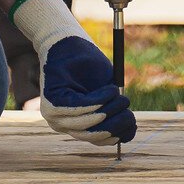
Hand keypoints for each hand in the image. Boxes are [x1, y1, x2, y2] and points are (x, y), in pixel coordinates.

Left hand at [11, 0, 135, 147]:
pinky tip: (108, 89)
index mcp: (77, 125)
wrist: (67, 43)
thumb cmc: (89, 67)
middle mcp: (64, 125)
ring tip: (117, 92)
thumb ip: (115, 113)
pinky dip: (98, 100)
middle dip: (116, 121)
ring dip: (108, 108)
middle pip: (94, 136)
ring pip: (88, 123)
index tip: (131, 119)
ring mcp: (55, 117)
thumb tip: (129, 134)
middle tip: (126, 102)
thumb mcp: (107, 93)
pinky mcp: (52, 104)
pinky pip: (80, 109)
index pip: (100, 141)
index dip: (118, 133)